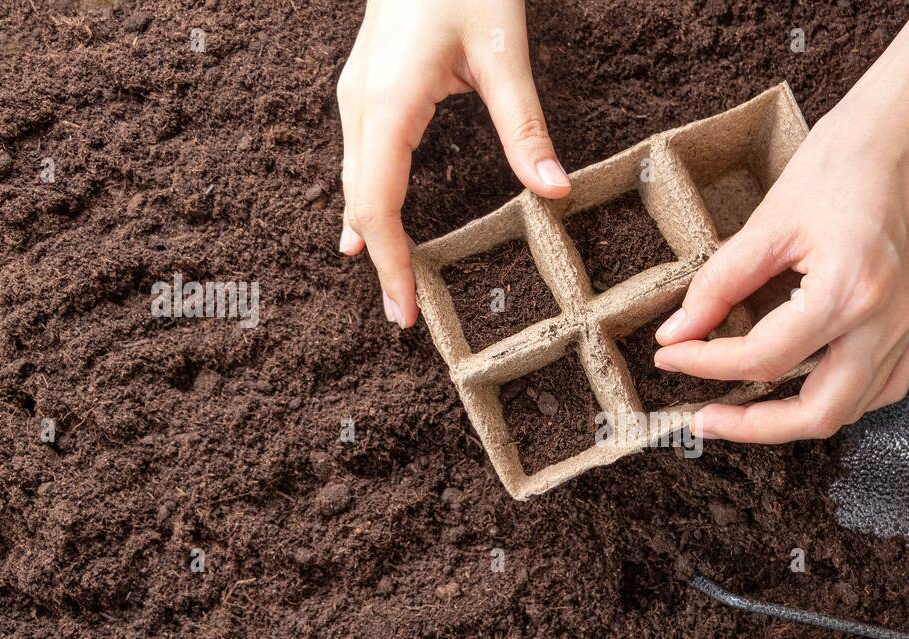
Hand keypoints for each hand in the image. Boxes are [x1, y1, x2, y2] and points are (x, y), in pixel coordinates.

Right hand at [336, 0, 568, 328]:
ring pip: (354, 183)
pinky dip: (367, 203)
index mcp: (388, 105)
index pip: (379, 206)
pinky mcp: (367, 88)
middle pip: (362, 204)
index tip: (405, 312)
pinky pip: (357, 161)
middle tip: (403, 317)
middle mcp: (361, 106)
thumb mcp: (503, 51)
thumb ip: (525, 124)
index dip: (391, 264)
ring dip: (373, 236)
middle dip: (383, 262)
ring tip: (392, 283)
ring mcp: (357, 95)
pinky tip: (366, 229)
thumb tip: (554, 191)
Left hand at [652, 85, 908, 442]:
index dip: (706, 362)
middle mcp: (886, 321)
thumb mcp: (770, 219)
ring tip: (746, 407)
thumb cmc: (848, 158)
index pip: (764, 357)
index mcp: (848, 289)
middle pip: (816, 413)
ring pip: (851, 410)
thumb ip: (719, 283)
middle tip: (703, 417)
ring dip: (794, 418)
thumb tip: (678, 332)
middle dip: (752, 426)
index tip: (671, 353)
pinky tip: (805, 385)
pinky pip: (882, 388)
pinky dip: (839, 398)